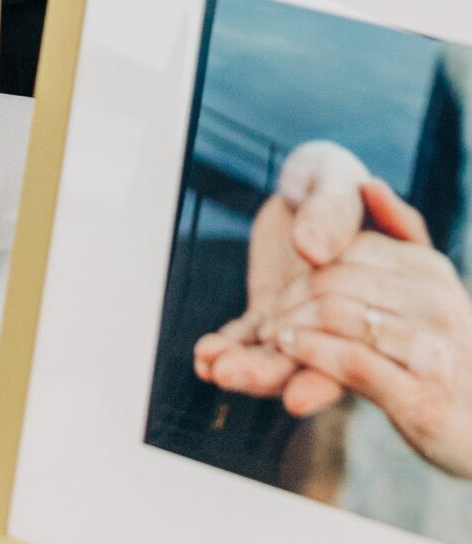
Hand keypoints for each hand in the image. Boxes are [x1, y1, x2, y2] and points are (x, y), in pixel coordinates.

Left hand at [194, 141, 369, 413]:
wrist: (304, 186)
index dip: (329, 369)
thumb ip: (334, 212)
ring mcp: (302, 322)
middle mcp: (339, 322)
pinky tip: (204, 356)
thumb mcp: (338, 183)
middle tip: (247, 382)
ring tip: (215, 368)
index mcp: (373, 297)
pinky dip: (228, 346)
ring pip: (278, 356)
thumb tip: (312, 248)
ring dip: (248, 368)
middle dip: (282, 379)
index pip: (356, 340)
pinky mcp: (270, 315)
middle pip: (317, 362)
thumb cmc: (333, 183)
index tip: (297, 393)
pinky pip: (248, 337)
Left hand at [263, 183, 471, 476]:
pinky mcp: (422, 399)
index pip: (347, 249)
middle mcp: (437, 304)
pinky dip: (311, 353)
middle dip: (292, 296)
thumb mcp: (431, 294)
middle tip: (271, 318)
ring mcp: (432, 351)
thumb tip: (368, 185)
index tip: (284, 288)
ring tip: (274, 336)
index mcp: (431, 271)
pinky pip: (350, 361)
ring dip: (293, 324)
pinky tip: (291, 353)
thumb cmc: (449, 360)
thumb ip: (400, 237)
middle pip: (335, 279)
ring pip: (337, 315)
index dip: (306, 266)